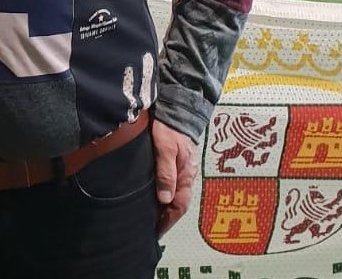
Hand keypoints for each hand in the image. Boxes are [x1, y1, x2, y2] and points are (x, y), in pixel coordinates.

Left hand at [152, 118, 197, 236]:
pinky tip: (158, 195)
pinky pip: (174, 183)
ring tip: (154, 215)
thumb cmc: (170, 128)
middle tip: (153, 227)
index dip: (169, 220)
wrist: (179, 109)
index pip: (179, 205)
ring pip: (177, 193)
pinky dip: (166, 193)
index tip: (157, 231)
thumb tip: (165, 200)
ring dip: (167, 206)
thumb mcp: (165, 149)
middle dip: (168, 217)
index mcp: (185, 175)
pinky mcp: (178, 161)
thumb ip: (166, 173)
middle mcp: (187, 175)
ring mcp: (183, 168)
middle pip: (179, 202)